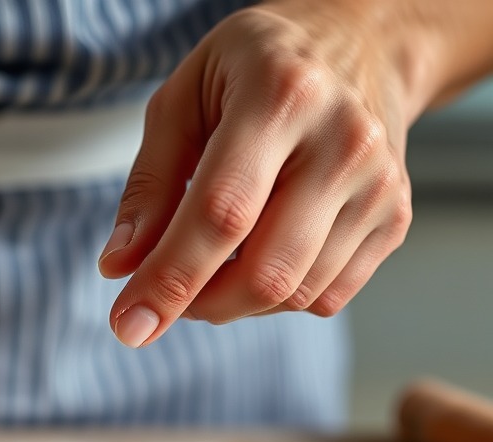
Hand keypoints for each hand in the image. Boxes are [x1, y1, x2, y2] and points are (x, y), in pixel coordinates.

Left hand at [98, 2, 417, 345]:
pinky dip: (279, 297)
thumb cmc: (256, 72)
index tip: (130, 326)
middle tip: (169, 291)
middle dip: (202, 304)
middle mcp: (344, 140)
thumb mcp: (183, 100)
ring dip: (237, 301)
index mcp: (282, 95)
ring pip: (295, 295)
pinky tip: (264, 252)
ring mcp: (379, 184)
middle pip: (266, 272)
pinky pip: (326, 298)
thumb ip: (149, 186)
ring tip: (217, 258)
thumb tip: (119, 267)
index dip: (170, 281)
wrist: (362, 42)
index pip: (221, 216)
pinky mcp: (396, 218)